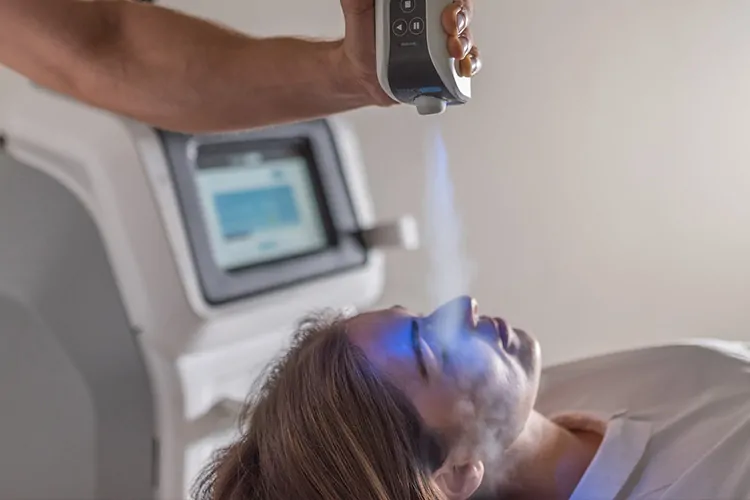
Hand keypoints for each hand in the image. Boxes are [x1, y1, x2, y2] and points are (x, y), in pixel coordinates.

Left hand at [339, 0, 481, 105]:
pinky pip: (468, 63)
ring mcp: (444, 43)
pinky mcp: (447, 66)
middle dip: (462, 19)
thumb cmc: (364, 40)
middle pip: (462, 13)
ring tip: (454, 52)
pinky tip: (463, 68)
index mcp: (419, 3)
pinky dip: (471, 65)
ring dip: (466, 43)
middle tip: (450, 30)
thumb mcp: (357, 12)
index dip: (453, 2)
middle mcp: (436, 20)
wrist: (362, 75)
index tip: (445, 12)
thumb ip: (357, 0)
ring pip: (467, 37)